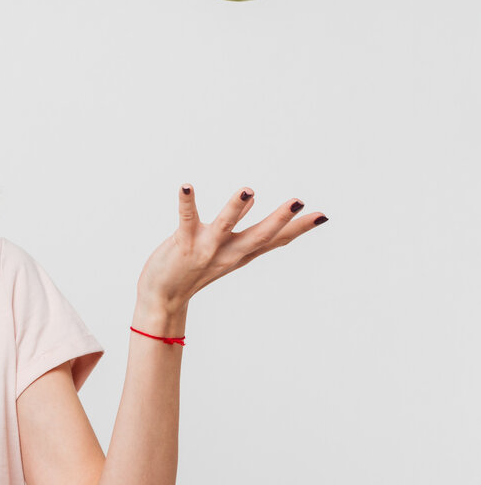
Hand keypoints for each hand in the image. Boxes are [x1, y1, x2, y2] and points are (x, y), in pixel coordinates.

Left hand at [137, 185, 326, 310]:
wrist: (162, 298)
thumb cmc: (191, 269)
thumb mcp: (222, 249)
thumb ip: (238, 225)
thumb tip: (252, 199)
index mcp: (240, 253)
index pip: (274, 240)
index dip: (298, 229)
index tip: (322, 216)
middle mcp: (228, 252)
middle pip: (259, 236)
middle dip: (279, 219)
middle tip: (299, 202)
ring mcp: (206, 249)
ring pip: (225, 226)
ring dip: (236, 208)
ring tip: (247, 189)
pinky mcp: (184, 243)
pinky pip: (186, 219)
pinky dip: (186, 202)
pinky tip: (187, 186)